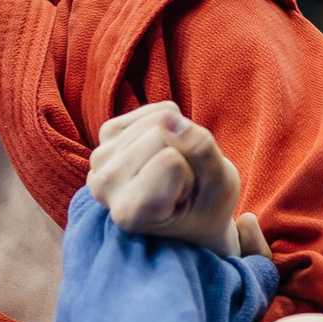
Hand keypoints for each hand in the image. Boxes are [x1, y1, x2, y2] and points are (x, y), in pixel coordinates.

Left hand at [85, 103, 269, 257]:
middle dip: (182, 153)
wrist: (188, 212)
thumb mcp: (221, 187)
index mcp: (129, 212)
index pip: (170, 160)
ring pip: (158, 119)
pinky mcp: (107, 133)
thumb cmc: (206, 208)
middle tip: (181, 182)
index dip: (190, 174)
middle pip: (161, 134)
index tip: (184, 198)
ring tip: (172, 170)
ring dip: (176, 139)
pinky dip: (169, 124)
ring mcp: (101, 158)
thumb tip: (168, 117)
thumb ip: (201, 152)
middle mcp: (103, 185)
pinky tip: (163, 152)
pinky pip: (155, 109)